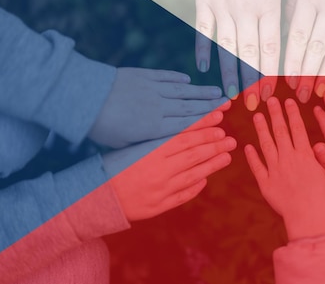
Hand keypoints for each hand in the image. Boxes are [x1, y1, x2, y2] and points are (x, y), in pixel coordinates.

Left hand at [88, 68, 229, 148]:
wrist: (85, 98)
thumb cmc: (100, 127)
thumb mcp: (124, 144)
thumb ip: (145, 144)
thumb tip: (161, 147)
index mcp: (154, 127)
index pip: (186, 124)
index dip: (205, 121)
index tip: (221, 119)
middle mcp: (158, 107)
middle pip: (189, 106)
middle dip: (210, 105)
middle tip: (228, 103)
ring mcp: (151, 89)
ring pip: (182, 91)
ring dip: (200, 91)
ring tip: (217, 91)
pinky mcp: (142, 75)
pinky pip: (165, 76)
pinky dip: (177, 78)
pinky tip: (188, 79)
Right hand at [104, 111, 235, 220]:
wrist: (94, 197)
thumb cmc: (111, 166)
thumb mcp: (133, 145)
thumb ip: (158, 140)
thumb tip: (185, 131)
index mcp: (151, 151)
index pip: (185, 135)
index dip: (204, 125)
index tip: (219, 118)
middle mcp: (159, 170)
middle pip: (194, 154)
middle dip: (215, 145)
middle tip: (230, 139)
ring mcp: (161, 190)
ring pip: (194, 174)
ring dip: (212, 164)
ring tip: (227, 156)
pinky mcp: (159, 206)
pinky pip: (184, 195)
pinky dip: (196, 186)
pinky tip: (205, 178)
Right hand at [196, 0, 282, 109]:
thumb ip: (277, 11)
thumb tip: (278, 42)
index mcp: (269, 3)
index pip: (272, 47)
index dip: (272, 73)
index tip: (274, 94)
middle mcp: (246, 7)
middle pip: (249, 52)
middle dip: (252, 81)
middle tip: (253, 105)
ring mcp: (222, 3)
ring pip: (226, 45)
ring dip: (229, 72)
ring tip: (231, 96)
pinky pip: (203, 28)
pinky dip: (203, 49)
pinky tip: (204, 69)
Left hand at [245, 97, 324, 240]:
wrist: (309, 218)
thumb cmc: (323, 198)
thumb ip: (319, 157)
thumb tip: (316, 144)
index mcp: (305, 155)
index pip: (297, 128)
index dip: (292, 113)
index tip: (287, 101)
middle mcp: (289, 159)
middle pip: (280, 131)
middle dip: (275, 114)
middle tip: (270, 99)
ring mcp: (275, 170)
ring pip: (266, 145)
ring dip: (262, 129)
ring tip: (257, 115)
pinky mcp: (266, 184)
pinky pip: (257, 167)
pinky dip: (252, 156)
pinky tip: (247, 146)